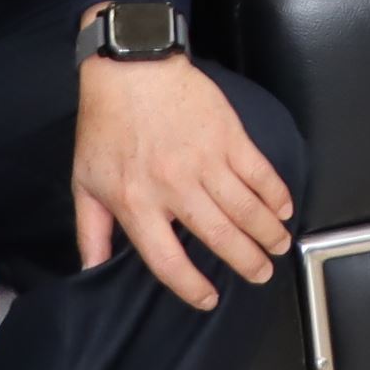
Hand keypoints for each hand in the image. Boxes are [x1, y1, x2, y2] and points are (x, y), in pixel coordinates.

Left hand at [73, 49, 290, 311]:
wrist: (130, 70)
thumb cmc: (105, 125)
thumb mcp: (84, 183)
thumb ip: (91, 232)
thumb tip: (92, 270)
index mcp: (137, 203)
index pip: (168, 260)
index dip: (191, 287)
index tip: (208, 299)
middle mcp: (175, 188)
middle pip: (220, 237)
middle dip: (247, 262)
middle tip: (262, 274)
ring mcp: (206, 161)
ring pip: (247, 208)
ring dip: (268, 232)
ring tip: (279, 246)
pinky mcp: (229, 138)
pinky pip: (260, 173)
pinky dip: (276, 194)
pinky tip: (284, 208)